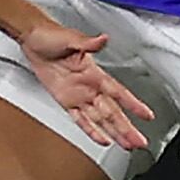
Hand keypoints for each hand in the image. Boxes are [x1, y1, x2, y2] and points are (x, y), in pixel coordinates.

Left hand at [21, 22, 154, 151]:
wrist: (33, 39)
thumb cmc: (51, 35)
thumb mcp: (71, 38)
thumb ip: (88, 42)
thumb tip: (103, 39)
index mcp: (94, 73)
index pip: (119, 93)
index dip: (133, 105)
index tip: (147, 115)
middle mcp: (90, 87)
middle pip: (113, 112)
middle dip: (127, 128)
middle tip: (139, 141)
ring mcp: (79, 96)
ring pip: (101, 119)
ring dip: (115, 133)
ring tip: (128, 145)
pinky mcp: (66, 101)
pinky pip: (81, 120)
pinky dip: (92, 131)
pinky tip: (102, 139)